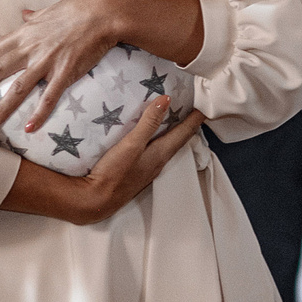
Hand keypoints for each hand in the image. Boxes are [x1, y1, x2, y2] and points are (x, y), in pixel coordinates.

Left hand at [0, 0, 133, 131]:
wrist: (103, 12)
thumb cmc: (78, 8)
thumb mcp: (49, 10)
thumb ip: (34, 16)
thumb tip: (24, 13)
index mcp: (25, 34)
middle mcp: (31, 48)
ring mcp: (47, 61)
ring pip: (18, 88)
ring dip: (3, 106)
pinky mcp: (65, 72)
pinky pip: (49, 97)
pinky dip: (39, 114)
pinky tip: (29, 129)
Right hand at [48, 97, 208, 224]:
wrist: (95, 201)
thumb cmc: (114, 173)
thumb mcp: (132, 144)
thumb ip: (148, 123)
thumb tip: (166, 100)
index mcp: (161, 154)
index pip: (184, 132)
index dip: (196, 118)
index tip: (206, 105)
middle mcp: (158, 162)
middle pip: (179, 139)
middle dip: (188, 124)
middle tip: (193, 108)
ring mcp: (148, 168)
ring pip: (167, 145)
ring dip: (173, 131)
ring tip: (175, 118)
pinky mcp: (137, 171)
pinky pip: (155, 150)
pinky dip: (159, 139)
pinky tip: (152, 136)